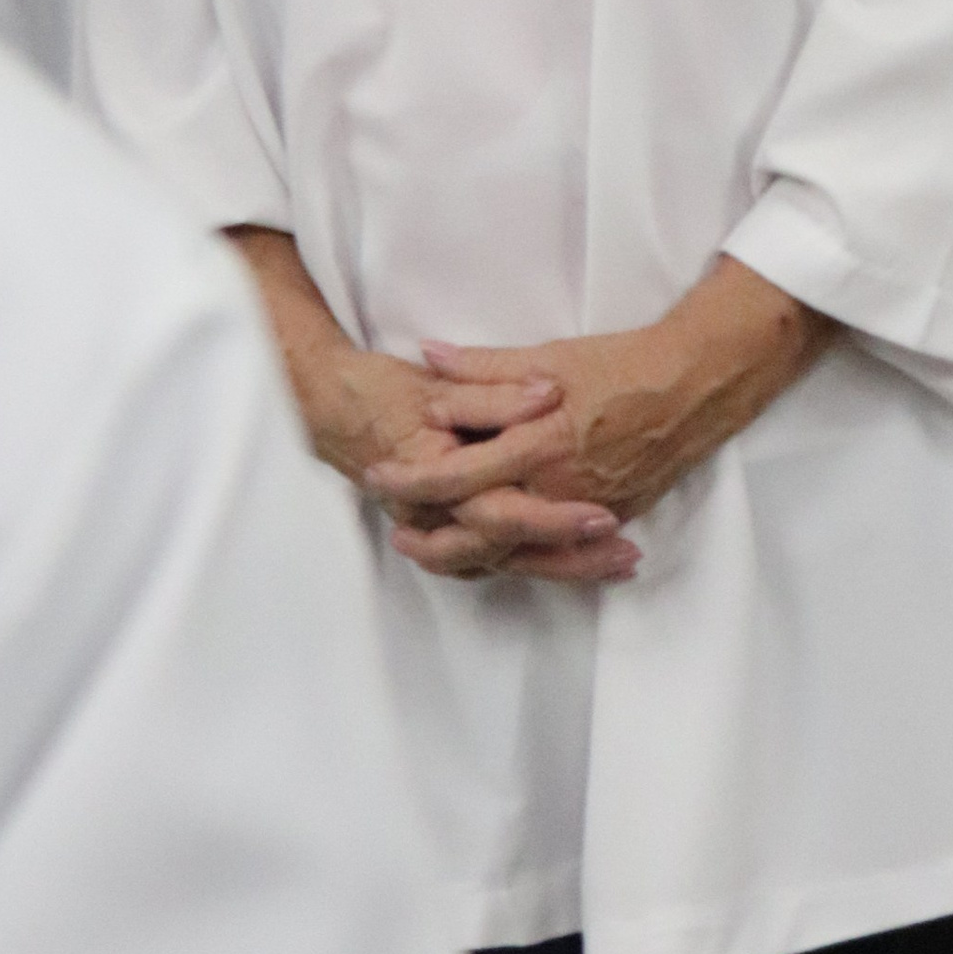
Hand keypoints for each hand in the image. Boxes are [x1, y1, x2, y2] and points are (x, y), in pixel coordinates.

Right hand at [229, 229, 633, 585]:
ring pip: (510, 562)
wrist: (323, 408)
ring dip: (565, 566)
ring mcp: (443, 527)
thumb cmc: (377, 393)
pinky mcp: (447, 527)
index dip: (556, 520)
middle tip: (628, 555)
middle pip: (517, 553)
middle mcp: (441, 517)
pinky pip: (493, 559)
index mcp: (442, 481)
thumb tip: (546, 392)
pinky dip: (535, 562)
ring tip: (623, 563)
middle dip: (572, 559)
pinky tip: (576, 564)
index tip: (605, 518)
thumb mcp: (437, 387)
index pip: (507, 516)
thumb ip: (494, 387)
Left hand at [369, 259, 831, 537]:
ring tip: (433, 550)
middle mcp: (559, 486)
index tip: (379, 473)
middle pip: (481, 527)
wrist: (694, 386)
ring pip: (516, 550)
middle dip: (434, 534)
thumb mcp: (549, 355)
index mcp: (540, 441)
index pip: (462, 472)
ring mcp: (585, 511)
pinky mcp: (608, 520)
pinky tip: (495, 555)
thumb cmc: (620, 364)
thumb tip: (428, 355)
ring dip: (471, 553)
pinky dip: (521, 556)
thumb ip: (483, 366)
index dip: (416, 476)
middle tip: (396, 533)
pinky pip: (555, 552)